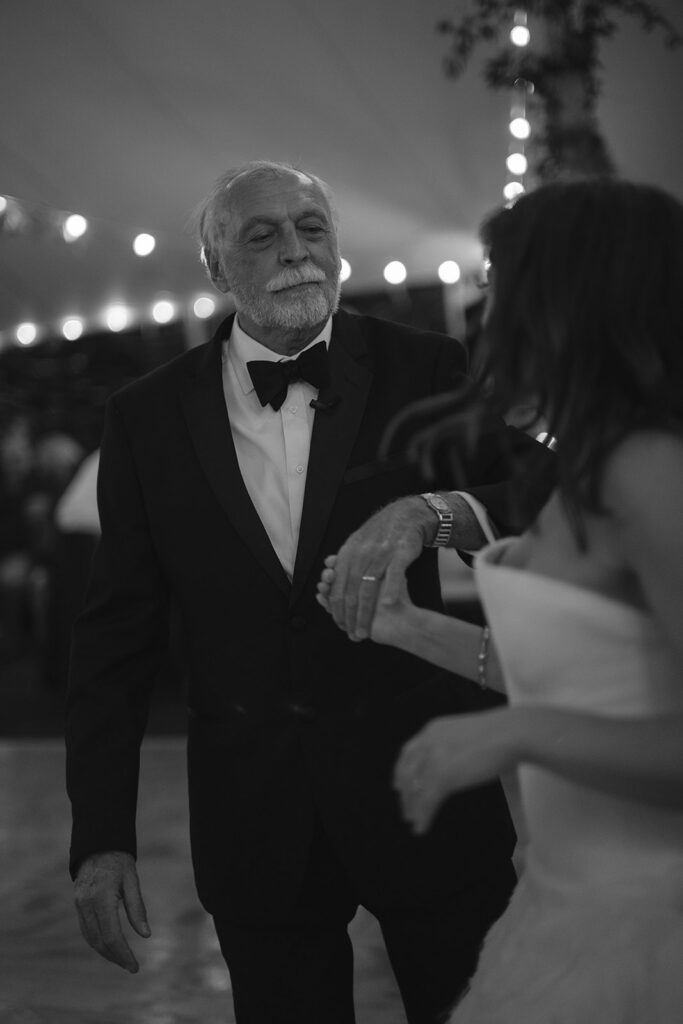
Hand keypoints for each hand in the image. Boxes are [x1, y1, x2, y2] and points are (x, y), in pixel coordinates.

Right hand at [73, 851, 150, 972]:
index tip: (135, 966)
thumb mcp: (132, 880)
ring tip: (123, 960)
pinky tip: (109, 946)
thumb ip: (137, 908)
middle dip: (116, 957)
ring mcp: (79, 905)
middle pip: (100, 941)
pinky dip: (97, 942)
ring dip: (106, 953)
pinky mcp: (77, 905)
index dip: (123, 954)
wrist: (97, 845)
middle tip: (131, 967)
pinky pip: (86, 930)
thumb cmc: (119, 861)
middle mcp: (87, 904)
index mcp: (102, 897)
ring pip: (91, 938)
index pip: (111, 935)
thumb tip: (146, 935)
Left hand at [316, 496, 432, 640]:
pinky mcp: (400, 553)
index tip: (339, 625)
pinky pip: (393, 574)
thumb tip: (330, 584)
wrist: (405, 515)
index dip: (337, 608)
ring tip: (365, 630)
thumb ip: (344, 565)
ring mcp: (380, 554)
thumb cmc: (380, 535)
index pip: (338, 587)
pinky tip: (386, 606)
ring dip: (365, 612)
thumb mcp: (357, 545)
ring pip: (368, 587)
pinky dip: (390, 590)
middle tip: (351, 633)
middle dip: (349, 617)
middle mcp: (361, 554)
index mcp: (348, 554)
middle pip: (350, 591)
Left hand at [393, 709, 517, 834]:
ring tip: (413, 822)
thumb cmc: (501, 732)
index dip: (401, 770)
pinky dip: (423, 816)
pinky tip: (422, 827)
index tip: (398, 783)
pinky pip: (427, 801)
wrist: (512, 733)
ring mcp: (434, 759)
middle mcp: (428, 742)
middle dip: (404, 792)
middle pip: (407, 771)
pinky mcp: (444, 776)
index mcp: (433, 730)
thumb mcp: (468, 734)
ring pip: (414, 788)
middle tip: (405, 808)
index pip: (408, 752)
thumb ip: (456, 745)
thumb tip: (459, 761)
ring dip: (412, 808)